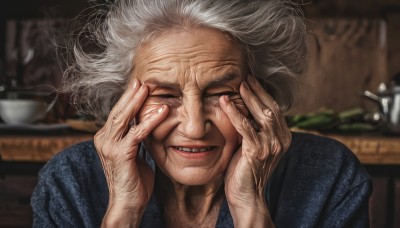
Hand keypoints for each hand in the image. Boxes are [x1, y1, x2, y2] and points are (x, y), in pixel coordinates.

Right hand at [94, 79, 168, 225]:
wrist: (128, 203)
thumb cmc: (134, 180)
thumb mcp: (134, 153)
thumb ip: (136, 138)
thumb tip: (146, 124)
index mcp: (106, 138)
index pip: (118, 114)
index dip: (128, 99)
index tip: (139, 86)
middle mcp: (103, 139)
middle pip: (118, 111)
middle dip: (130, 95)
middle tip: (141, 80)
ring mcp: (109, 146)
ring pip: (123, 118)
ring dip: (137, 102)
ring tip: (148, 88)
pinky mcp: (120, 154)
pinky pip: (137, 133)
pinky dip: (150, 121)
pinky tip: (162, 111)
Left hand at [219, 75, 290, 226]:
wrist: (247, 196)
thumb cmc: (246, 171)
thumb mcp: (254, 146)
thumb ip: (254, 129)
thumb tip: (244, 109)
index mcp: (283, 138)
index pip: (276, 109)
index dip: (264, 94)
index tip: (252, 81)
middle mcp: (281, 140)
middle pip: (271, 108)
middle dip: (258, 91)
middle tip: (245, 77)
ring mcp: (271, 147)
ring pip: (263, 115)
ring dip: (249, 98)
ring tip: (239, 84)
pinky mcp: (257, 152)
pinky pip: (246, 128)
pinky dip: (235, 114)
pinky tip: (226, 103)